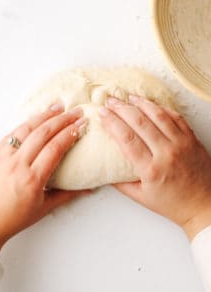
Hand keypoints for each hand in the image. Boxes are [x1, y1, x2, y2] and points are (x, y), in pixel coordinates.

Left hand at [0, 104, 87, 255]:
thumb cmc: (13, 218)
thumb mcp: (43, 208)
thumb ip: (67, 195)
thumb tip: (87, 189)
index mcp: (32, 179)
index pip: (55, 148)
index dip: (70, 134)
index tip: (81, 125)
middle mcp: (17, 165)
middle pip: (43, 134)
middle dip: (62, 120)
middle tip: (75, 112)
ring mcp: (4, 157)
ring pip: (26, 128)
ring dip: (44, 115)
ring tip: (58, 107)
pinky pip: (13, 133)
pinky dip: (27, 122)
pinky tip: (36, 117)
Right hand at [99, 96, 210, 239]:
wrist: (203, 204)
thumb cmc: (173, 203)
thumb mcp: (142, 198)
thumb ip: (121, 183)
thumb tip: (106, 170)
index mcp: (151, 170)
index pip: (127, 138)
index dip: (112, 122)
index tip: (102, 114)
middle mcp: (166, 153)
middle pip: (139, 122)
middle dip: (121, 108)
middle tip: (110, 102)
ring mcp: (181, 143)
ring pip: (158, 115)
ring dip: (140, 103)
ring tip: (128, 98)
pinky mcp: (191, 138)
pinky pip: (175, 117)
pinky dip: (161, 107)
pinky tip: (150, 104)